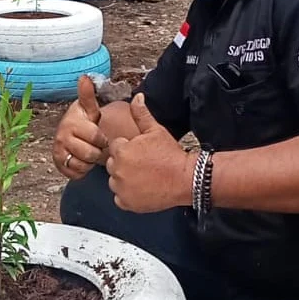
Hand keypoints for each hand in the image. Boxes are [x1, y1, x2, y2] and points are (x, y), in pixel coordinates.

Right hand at [53, 75, 107, 178]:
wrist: (70, 135)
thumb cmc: (83, 121)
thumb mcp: (88, 108)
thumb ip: (88, 95)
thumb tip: (84, 77)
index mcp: (71, 123)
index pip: (96, 138)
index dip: (102, 139)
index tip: (100, 135)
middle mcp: (61, 138)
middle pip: (91, 154)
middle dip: (97, 152)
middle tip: (95, 146)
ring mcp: (59, 152)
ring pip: (84, 165)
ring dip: (91, 161)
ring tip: (89, 151)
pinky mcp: (59, 165)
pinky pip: (77, 173)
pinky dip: (83, 170)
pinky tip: (82, 160)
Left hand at [106, 93, 194, 212]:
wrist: (185, 179)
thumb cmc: (171, 154)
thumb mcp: (156, 131)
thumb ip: (141, 114)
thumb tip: (136, 97)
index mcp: (122, 150)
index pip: (116, 147)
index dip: (128, 149)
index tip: (142, 153)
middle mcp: (118, 170)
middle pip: (113, 165)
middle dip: (124, 164)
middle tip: (144, 166)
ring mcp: (121, 188)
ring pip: (115, 182)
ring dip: (124, 180)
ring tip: (144, 177)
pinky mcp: (126, 203)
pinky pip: (119, 198)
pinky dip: (128, 196)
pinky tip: (142, 189)